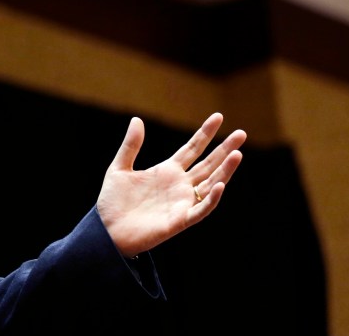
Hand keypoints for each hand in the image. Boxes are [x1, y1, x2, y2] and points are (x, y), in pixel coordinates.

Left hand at [96, 112, 244, 257]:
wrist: (107, 231)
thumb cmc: (113, 202)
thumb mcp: (119, 168)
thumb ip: (131, 145)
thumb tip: (137, 119)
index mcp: (167, 171)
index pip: (192, 149)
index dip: (205, 134)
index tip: (218, 117)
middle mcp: (179, 185)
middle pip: (208, 164)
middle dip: (224, 149)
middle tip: (242, 133)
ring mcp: (182, 202)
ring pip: (210, 184)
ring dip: (225, 171)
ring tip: (237, 154)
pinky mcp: (180, 220)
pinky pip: (201, 209)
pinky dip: (212, 198)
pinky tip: (220, 184)